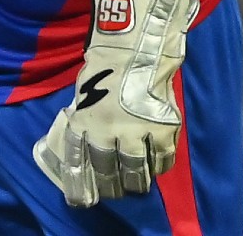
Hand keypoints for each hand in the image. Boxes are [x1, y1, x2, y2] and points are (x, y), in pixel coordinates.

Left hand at [33, 0, 197, 207]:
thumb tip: (84, 137)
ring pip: (135, 171)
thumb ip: (86, 117)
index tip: (81, 197)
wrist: (138, 44)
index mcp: (85, 120)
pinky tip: (157, 167)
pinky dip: (159, 166)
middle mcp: (108, 131)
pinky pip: (163, 158)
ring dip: (134, 181)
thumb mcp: (84, 91)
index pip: (79, 161)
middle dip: (108, 185)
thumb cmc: (105, 63)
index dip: (80, 182)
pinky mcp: (163, 128)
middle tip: (111, 190)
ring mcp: (137, 131)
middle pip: (107, 171)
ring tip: (134, 185)